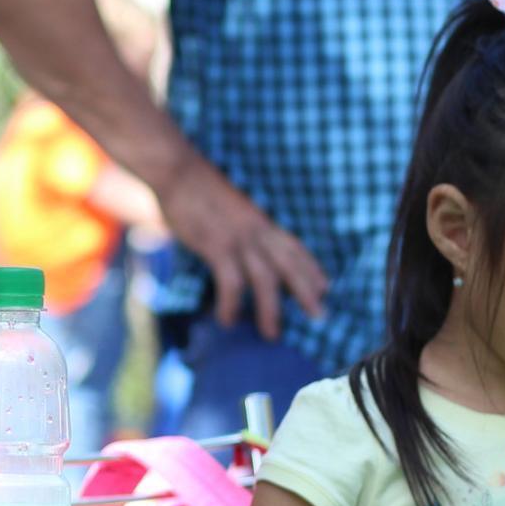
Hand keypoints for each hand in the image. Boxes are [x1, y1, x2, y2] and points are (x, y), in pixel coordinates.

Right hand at [153, 156, 325, 335]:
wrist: (179, 171)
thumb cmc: (198, 187)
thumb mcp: (230, 205)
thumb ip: (239, 225)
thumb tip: (237, 247)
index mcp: (261, 219)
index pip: (294, 245)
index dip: (311, 267)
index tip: (326, 286)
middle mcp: (257, 229)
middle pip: (289, 264)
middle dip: (306, 291)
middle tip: (320, 316)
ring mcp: (238, 238)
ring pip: (265, 279)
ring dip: (271, 309)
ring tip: (273, 334)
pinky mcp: (216, 246)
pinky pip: (230, 282)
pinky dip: (230, 304)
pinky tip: (227, 320)